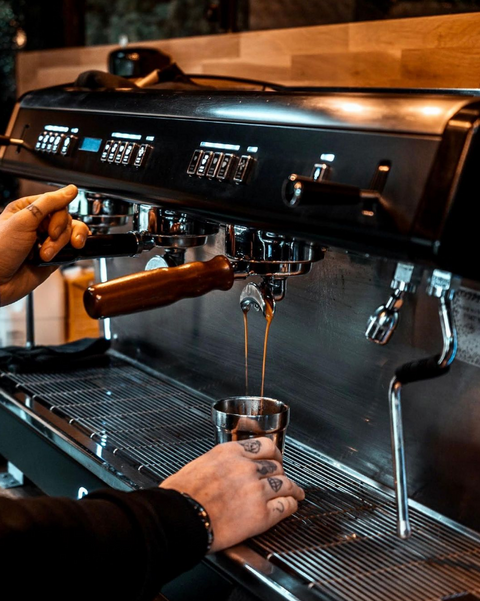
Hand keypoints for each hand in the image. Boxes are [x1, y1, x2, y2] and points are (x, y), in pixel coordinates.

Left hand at [0, 185, 88, 305]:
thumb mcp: (23, 220)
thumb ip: (49, 203)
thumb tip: (70, 190)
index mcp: (28, 210)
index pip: (57, 204)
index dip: (59, 216)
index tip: (50, 229)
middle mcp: (38, 224)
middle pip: (67, 219)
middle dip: (59, 233)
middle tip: (47, 240)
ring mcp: (47, 241)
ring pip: (71, 235)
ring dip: (60, 246)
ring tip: (45, 256)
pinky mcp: (54, 257)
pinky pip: (71, 250)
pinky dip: (67, 254)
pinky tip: (56, 258)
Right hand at [160, 437, 304, 552]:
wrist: (179, 517)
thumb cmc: (180, 495)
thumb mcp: (199, 464)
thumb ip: (219, 463)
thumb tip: (223, 469)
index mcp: (230, 452)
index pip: (264, 446)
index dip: (274, 454)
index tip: (275, 458)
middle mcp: (247, 467)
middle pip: (276, 465)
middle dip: (280, 472)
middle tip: (281, 478)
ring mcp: (256, 490)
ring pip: (285, 484)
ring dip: (292, 489)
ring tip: (296, 493)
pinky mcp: (261, 514)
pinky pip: (285, 506)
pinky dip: (291, 505)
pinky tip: (292, 506)